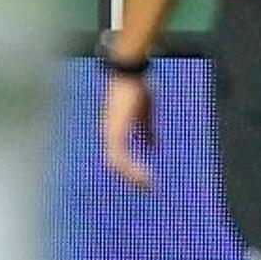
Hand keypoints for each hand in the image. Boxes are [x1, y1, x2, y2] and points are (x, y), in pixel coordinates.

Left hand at [100, 69, 158, 190]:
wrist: (128, 72)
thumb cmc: (136, 88)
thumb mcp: (146, 113)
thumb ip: (147, 131)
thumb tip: (151, 148)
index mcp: (115, 131)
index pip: (119, 157)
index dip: (131, 170)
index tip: (147, 180)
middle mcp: (109, 134)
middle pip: (115, 165)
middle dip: (131, 178)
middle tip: (148, 187)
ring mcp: (109, 134)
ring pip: (116, 164)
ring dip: (131, 176)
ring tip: (147, 184)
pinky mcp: (113, 133)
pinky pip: (119, 159)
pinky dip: (131, 169)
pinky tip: (144, 175)